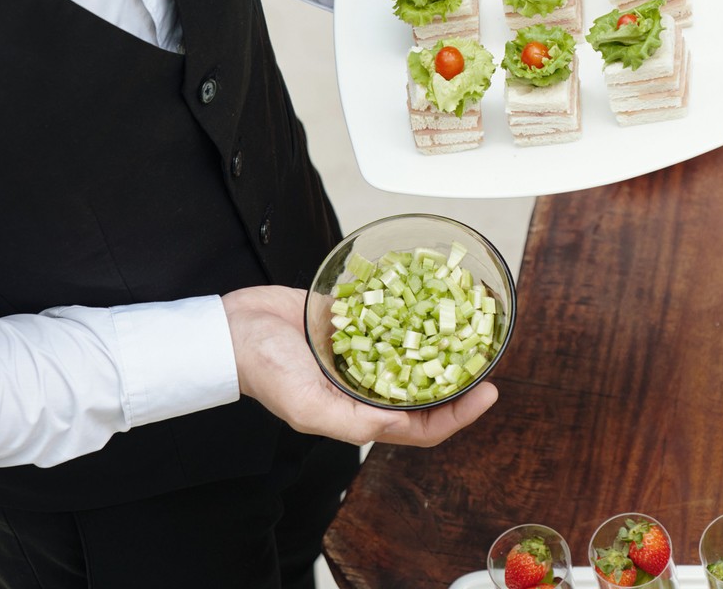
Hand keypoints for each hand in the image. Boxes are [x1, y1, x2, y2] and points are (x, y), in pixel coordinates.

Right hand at [221, 284, 497, 446]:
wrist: (232, 327)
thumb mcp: (310, 406)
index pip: (421, 427)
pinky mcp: (355, 319)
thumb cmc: (265, 370)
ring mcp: (362, 352)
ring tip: (473, 323)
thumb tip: (402, 426)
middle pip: (425, 390)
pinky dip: (415, 308)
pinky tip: (436, 294)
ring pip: (414, 351)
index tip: (490, 392)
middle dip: (460, 376)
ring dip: (443, 340)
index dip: (459, 415)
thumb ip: (356, 421)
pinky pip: (393, 316)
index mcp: (358, 415)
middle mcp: (365, 387)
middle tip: (489, 352)